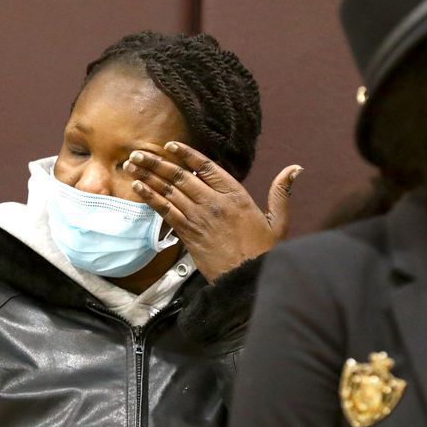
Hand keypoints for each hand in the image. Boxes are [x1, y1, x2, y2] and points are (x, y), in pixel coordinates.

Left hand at [124, 141, 301, 281]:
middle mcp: (214, 203)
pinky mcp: (188, 234)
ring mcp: (199, 218)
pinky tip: (138, 187)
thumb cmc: (264, 252)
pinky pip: (165, 211)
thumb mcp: (278, 221)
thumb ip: (281, 192)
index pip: (206, 168)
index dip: (187, 155)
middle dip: (157, 163)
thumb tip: (295, 168)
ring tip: (131, 164)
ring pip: (169, 191)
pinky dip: (150, 198)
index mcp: (236, 196)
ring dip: (148, 176)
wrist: (247, 280)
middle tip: (138, 152)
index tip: (170, 145)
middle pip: (181, 177)